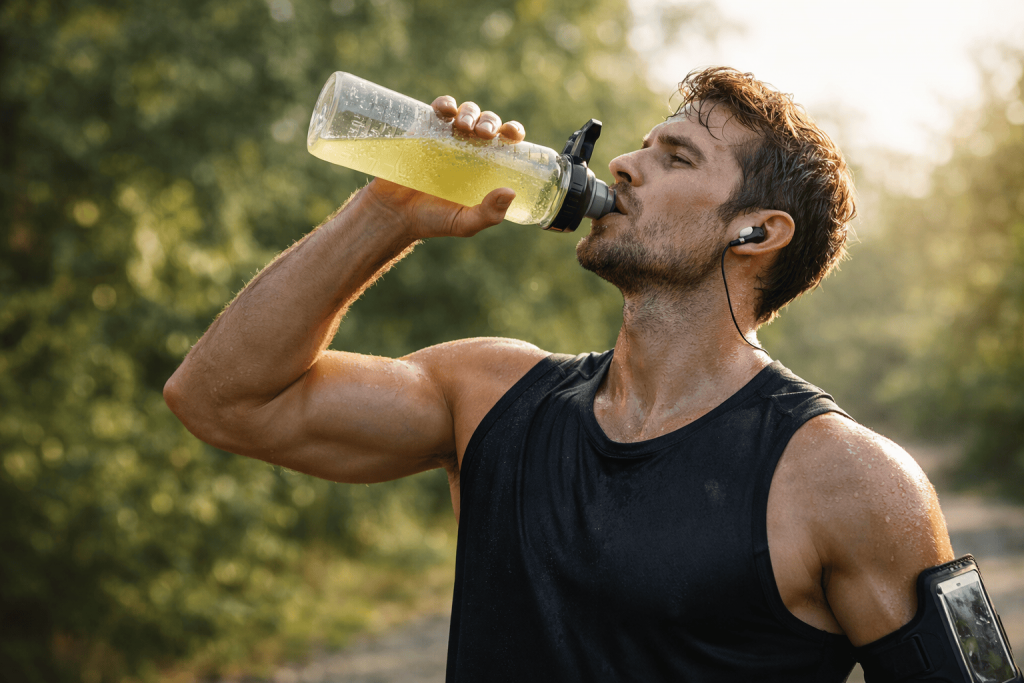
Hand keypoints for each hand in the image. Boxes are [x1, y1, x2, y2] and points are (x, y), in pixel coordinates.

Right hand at [364, 96, 526, 239]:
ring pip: (466, 112)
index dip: (512, 131)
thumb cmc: (433, 220)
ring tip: (464, 126)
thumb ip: (488, 214)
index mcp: (485, 166)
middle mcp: (469, 148)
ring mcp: (446, 137)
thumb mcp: (464, 223)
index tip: (512, 134)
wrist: (394, 214)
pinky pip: (438, 109)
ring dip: (470, 112)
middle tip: (484, 134)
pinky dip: (444, 104)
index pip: (505, 142)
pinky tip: (447, 110)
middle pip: (487, 122)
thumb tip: (510, 192)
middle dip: (489, 121)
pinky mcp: (424, 130)